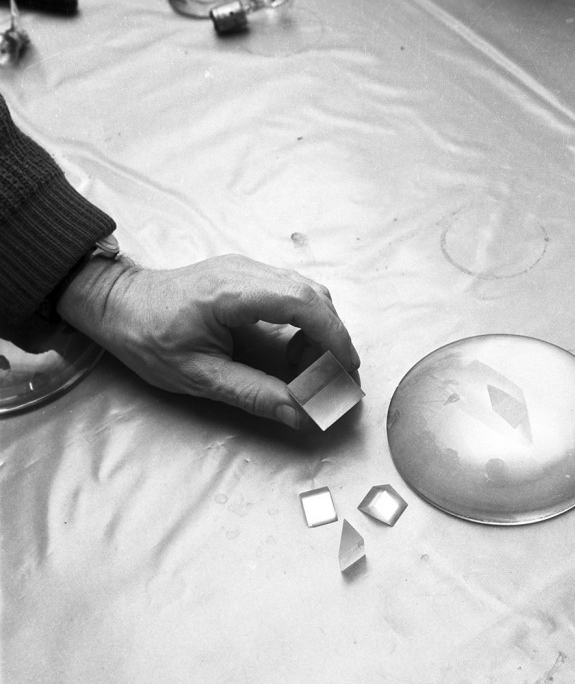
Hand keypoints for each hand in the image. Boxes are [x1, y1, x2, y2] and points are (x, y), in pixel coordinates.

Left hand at [56, 253, 360, 428]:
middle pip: (312, 294)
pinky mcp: (247, 276)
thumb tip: (301, 415)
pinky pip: (291, 293)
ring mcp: (247, 268)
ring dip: (320, 330)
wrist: (117, 304)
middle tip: (338, 377)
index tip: (348, 368)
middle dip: (333, 337)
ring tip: (313, 369)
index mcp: (232, 292)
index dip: (333, 336)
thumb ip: (254, 394)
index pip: (302, 303)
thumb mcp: (198, 375)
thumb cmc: (148, 337)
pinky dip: (305, 322)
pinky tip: (294, 351)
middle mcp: (245, 271)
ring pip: (306, 292)